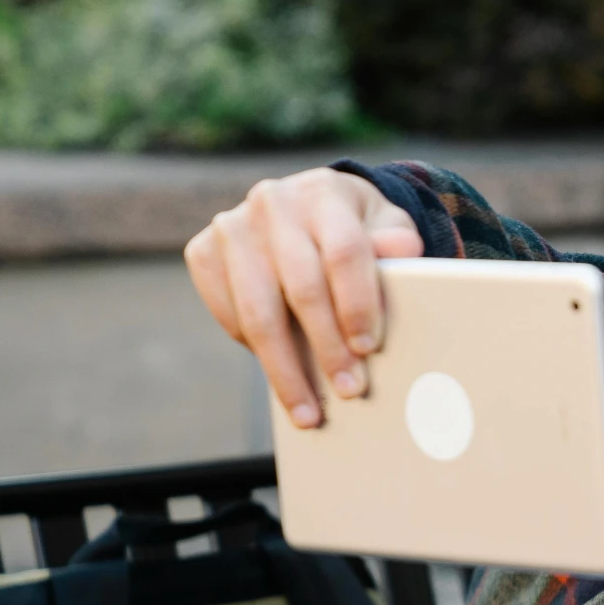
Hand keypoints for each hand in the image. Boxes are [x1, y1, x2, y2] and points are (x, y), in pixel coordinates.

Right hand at [183, 168, 423, 428]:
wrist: (304, 206)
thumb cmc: (354, 226)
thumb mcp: (385, 225)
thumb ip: (396, 242)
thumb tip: (401, 255)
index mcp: (324, 194)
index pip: (344, 252)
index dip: (357, 303)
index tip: (369, 348)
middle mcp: (272, 203)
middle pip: (302, 288)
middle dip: (327, 347)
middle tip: (349, 390)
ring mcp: (231, 226)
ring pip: (259, 312)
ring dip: (285, 369)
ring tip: (308, 410)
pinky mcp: (202, 251)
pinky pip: (229, 315)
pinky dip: (255, 351)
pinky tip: (281, 376)